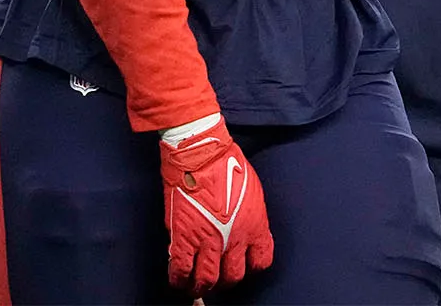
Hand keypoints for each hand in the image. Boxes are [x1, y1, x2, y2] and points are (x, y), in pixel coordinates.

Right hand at [159, 116, 273, 294]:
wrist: (202, 154)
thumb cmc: (228, 163)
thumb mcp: (251, 192)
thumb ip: (248, 216)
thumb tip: (240, 231)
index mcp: (255, 225)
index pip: (261, 261)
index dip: (250, 267)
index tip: (243, 265)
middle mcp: (235, 238)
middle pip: (233, 276)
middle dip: (225, 281)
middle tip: (218, 278)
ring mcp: (209, 241)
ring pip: (208, 279)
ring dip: (203, 286)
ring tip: (197, 285)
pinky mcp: (184, 239)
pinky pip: (181, 271)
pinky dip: (179, 280)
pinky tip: (179, 279)